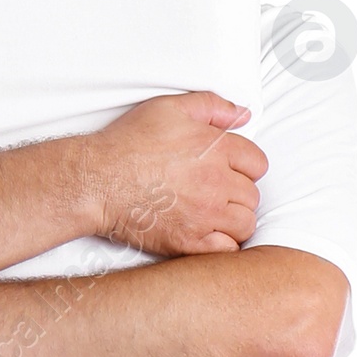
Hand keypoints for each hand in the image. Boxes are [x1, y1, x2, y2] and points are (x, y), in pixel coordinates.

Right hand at [85, 90, 268, 257]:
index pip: (258, 163)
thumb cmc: (129, 143)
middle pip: (252, 195)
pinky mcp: (189, 242)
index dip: (245, 167)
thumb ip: (212, 106)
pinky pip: (227, 250)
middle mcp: (216, 182)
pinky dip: (223, 245)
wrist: (98, 180)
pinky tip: (208, 236)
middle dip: (238, 194)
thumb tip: (243, 114)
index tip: (228, 172)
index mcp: (217, 149)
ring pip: (245, 224)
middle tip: (216, 194)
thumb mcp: (170, 108)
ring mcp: (205, 215)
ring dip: (234, 220)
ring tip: (214, 216)